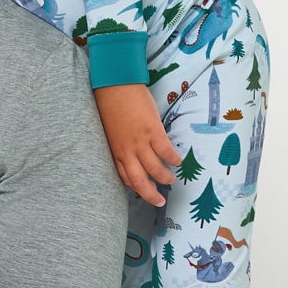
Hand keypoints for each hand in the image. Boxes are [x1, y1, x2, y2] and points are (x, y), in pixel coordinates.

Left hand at [93, 83, 180, 204]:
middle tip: (160, 202)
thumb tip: (131, 151)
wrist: (114, 85)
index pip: (125, 177)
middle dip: (150, 195)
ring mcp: (139, 142)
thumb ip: (120, 143)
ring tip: (171, 180)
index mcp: (114, 151)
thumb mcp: (110, 130)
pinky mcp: (152, 132)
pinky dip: (173, 160)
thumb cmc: (110, 104)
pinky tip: (178, 162)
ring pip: (155, 169)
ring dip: (165, 178)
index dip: (135, 186)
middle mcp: (126, 151)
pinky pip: (166, 152)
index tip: (142, 190)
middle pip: (139, 181)